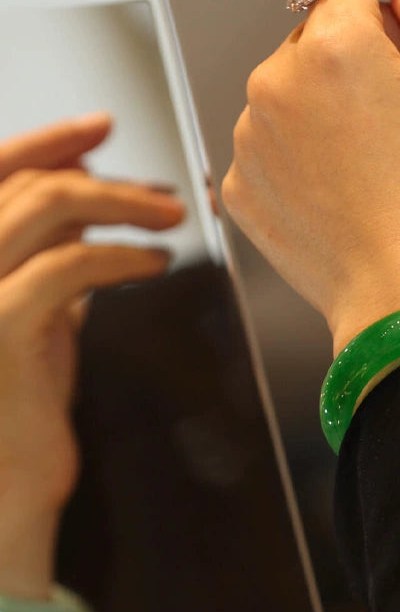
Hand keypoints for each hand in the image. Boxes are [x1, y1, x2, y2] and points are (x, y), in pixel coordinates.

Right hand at [0, 114, 184, 597]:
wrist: (4, 485)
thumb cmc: (20, 403)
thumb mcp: (37, 316)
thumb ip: (52, 260)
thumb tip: (93, 209)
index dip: (49, 141)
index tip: (102, 126)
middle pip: (28, 183)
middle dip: (107, 177)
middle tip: (165, 195)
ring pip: (46, 208)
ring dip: (123, 204)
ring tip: (170, 220)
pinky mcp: (0, 330)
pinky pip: (69, 265)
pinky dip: (122, 255)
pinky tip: (155, 262)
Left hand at [223, 0, 399, 354]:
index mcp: (333, 47)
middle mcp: (275, 83)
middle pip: (320, 33)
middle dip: (365, 45)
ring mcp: (250, 138)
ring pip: (294, 89)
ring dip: (332, 99)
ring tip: (379, 154)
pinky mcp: (242, 187)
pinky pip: (275, 141)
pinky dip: (306, 146)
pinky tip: (345, 181)